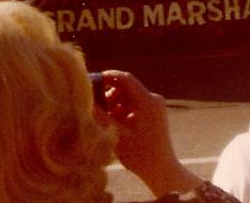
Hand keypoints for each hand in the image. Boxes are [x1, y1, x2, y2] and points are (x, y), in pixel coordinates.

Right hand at [100, 70, 201, 197]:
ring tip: (106, 118)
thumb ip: (102, 116)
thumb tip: (88, 101)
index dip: (109, 76)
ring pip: (130, 96)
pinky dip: (124, 110)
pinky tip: (115, 123)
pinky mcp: (154, 113)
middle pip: (127, 88)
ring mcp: (155, 106)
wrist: (162, 171)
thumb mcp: (117, 134)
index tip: (94, 80)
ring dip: (116, 103)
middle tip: (97, 106)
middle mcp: (153, 99)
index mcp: (147, 101)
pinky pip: (135, 104)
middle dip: (110, 94)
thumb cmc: (139, 155)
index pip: (126, 79)